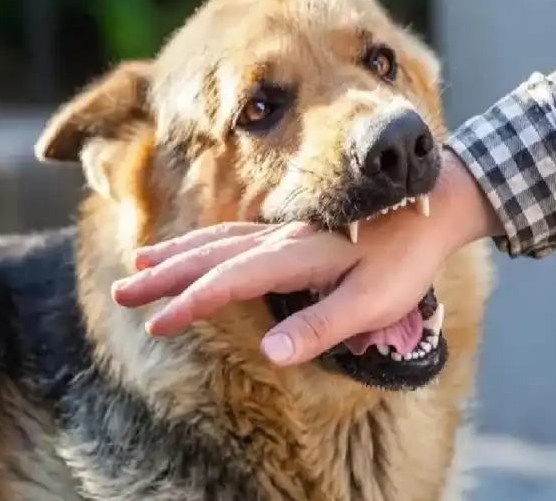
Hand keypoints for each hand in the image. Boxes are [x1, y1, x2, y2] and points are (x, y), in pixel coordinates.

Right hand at [111, 151, 502, 365]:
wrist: (433, 204)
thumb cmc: (406, 260)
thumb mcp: (373, 301)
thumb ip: (322, 325)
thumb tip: (271, 352)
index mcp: (296, 257)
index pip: (230, 281)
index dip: (191, 303)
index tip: (157, 322)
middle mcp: (282, 239)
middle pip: (210, 255)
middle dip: (164, 275)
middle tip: (122, 291)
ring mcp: (285, 231)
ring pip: (218, 240)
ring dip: (177, 253)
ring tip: (140, 262)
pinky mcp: (293, 231)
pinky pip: (235, 234)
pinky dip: (205, 242)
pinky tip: (195, 247)